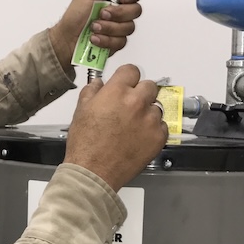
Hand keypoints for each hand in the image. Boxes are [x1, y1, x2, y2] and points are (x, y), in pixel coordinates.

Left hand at [48, 0, 141, 71]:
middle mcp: (119, 10)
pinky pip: (121, 41)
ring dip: (109, 28)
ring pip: (128, 27)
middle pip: (135, 10)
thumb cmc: (74, 17)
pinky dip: (106, 40)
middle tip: (102, 14)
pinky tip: (95, 38)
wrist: (66, 40)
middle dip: (117, 13)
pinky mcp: (116, 42)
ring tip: (94, 27)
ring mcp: (118, 27)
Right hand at [63, 64, 167, 190]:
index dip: (127, 78)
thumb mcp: (81, 110)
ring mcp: (150, 120)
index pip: (132, 70)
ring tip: (133, 126)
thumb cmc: (85, 145)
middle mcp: (137, 102)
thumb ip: (93, 91)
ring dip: (147, 113)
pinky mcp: (159, 137)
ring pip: (156, 107)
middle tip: (130, 107)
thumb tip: (100, 83)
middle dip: (140, 93)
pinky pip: (162, 126)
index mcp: (117, 91)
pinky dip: (153, 130)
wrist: (93, 172)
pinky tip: (139, 138)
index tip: (126, 84)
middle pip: (149, 86)